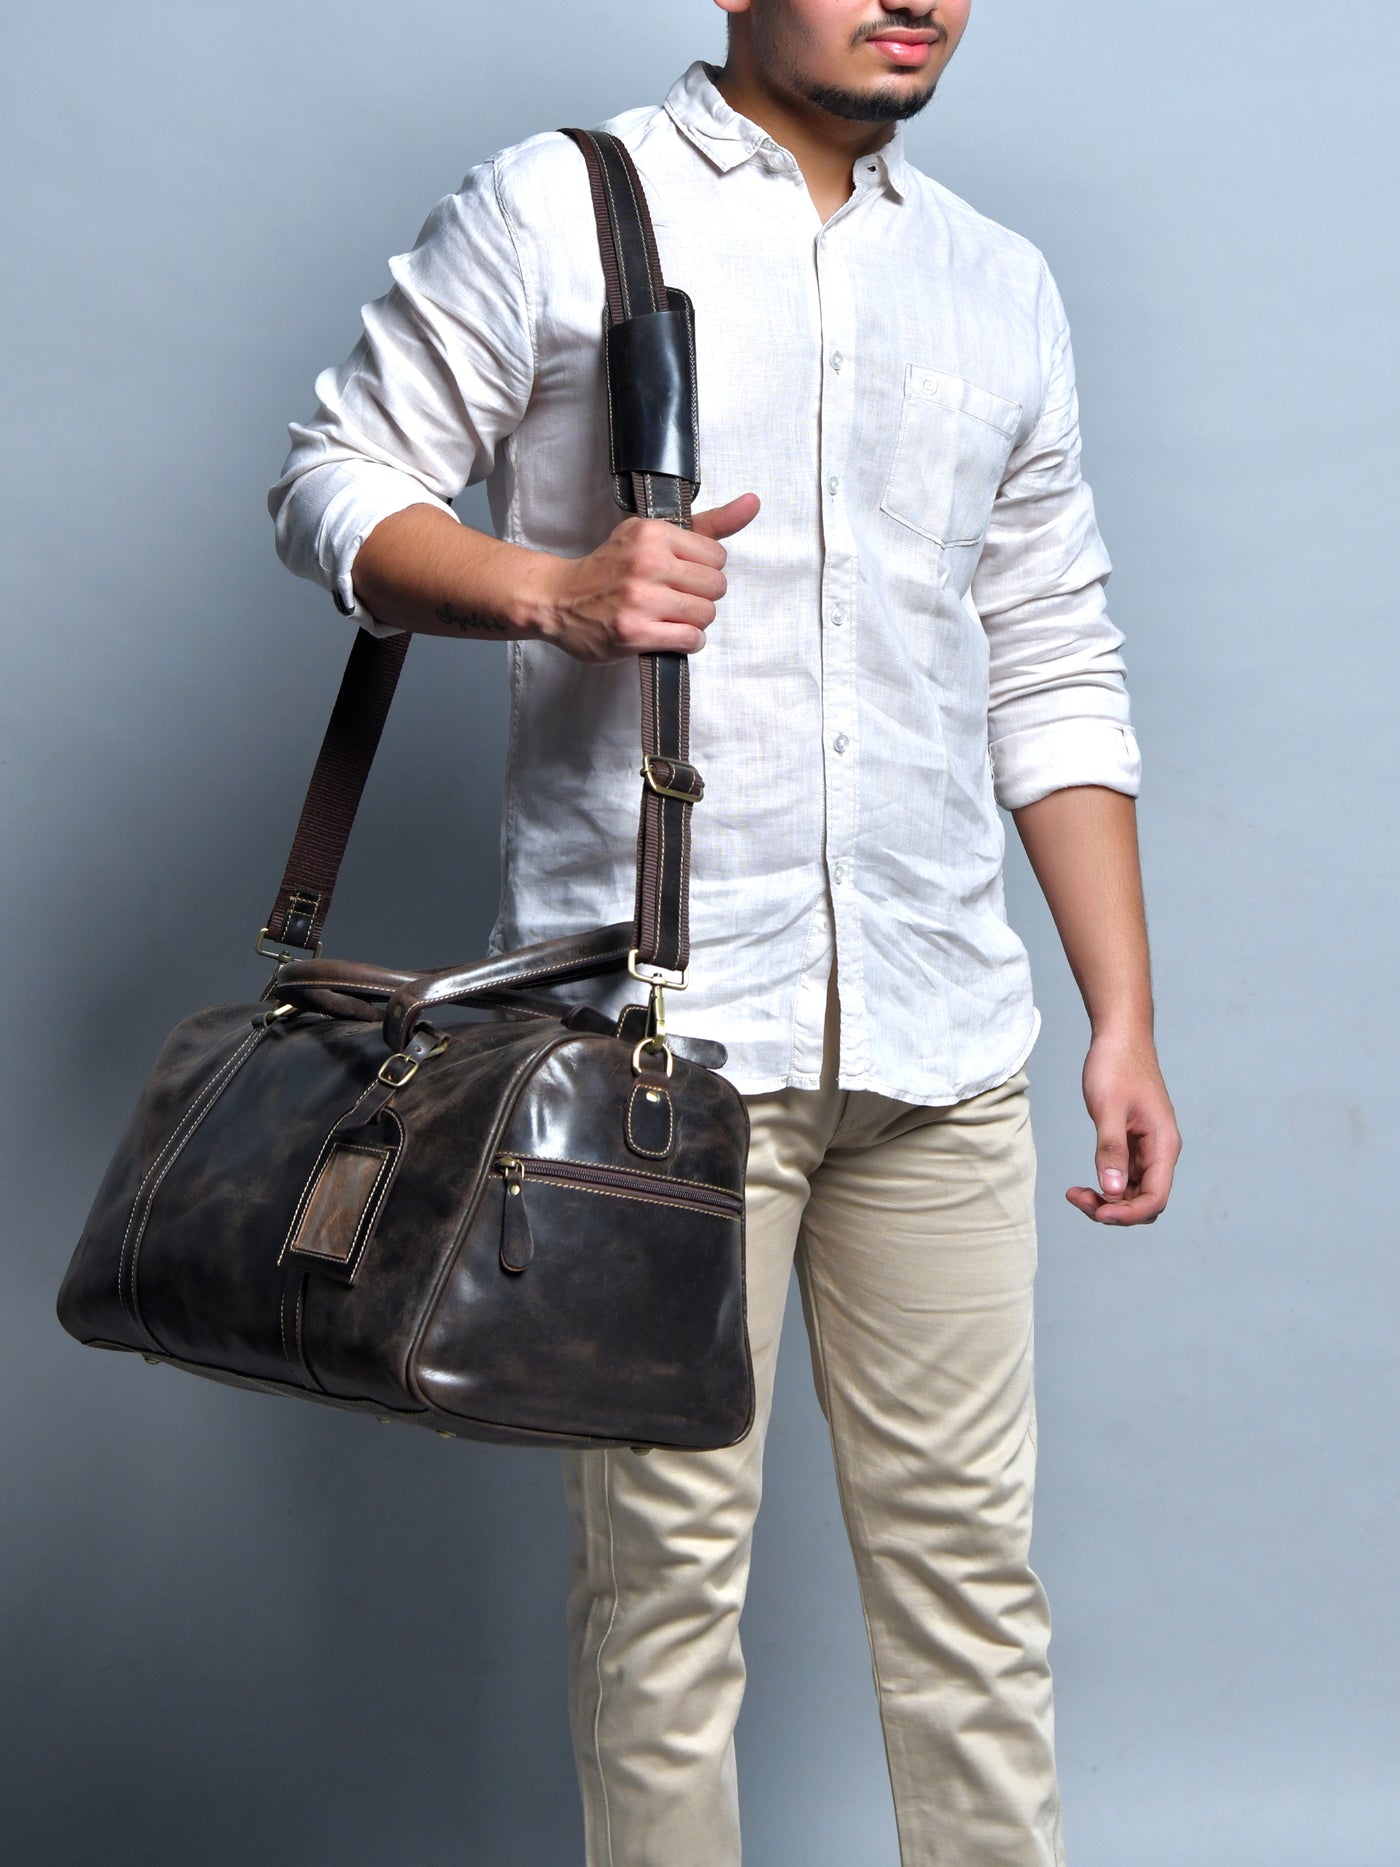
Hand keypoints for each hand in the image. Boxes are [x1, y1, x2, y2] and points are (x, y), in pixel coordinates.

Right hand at [537, 493, 759, 662]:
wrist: (558, 599)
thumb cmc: (609, 569)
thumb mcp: (650, 534)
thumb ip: (706, 523)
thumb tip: (754, 503)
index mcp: (653, 533)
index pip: (717, 556)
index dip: (704, 570)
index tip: (682, 575)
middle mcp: (647, 563)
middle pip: (716, 587)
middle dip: (702, 596)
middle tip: (677, 598)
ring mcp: (640, 600)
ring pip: (705, 614)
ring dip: (694, 621)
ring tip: (670, 617)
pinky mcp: (634, 633)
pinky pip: (689, 639)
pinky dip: (687, 641)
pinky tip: (668, 634)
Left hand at [1066, 1031, 1180, 1225]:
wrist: (1121, 1037)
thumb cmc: (1116, 1066)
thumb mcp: (1108, 1108)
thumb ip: (1111, 1150)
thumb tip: (1111, 1191)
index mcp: (1163, 1144)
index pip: (1155, 1198)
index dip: (1127, 1214)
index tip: (1096, 1211)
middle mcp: (1160, 1151)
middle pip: (1145, 1201)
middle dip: (1114, 1210)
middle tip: (1077, 1198)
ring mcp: (1148, 1149)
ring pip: (1133, 1193)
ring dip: (1108, 1201)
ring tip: (1076, 1193)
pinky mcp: (1134, 1144)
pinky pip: (1125, 1177)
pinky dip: (1106, 1186)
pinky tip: (1084, 1184)